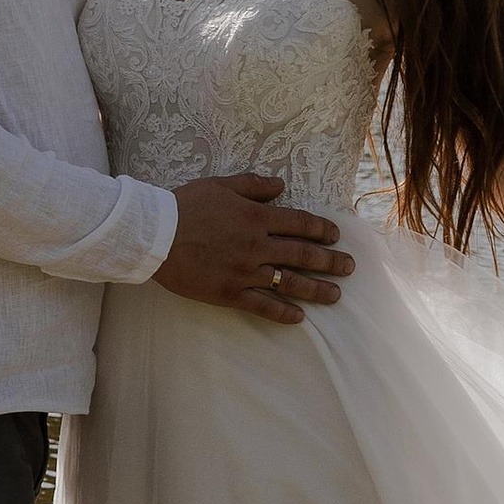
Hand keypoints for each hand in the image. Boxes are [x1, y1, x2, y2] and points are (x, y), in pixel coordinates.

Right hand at [156, 175, 352, 325]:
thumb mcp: (220, 185)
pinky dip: (282, 313)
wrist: (154, 235)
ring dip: (316, 289)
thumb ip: (253, 185)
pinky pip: (262, 306)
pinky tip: (298, 317)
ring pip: (289, 283)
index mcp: (257, 218)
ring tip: (336, 295)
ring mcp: (245, 272)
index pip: (300, 223)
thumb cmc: (185, 205)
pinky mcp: (229, 293)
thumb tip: (280, 186)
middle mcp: (257, 247)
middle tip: (349, 267)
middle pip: (303, 254)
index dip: (322, 229)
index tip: (335, 235)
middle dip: (330, 261)